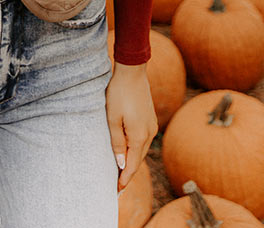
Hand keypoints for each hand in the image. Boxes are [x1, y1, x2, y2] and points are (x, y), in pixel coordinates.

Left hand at [105, 62, 157, 192]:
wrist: (132, 71)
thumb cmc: (118, 93)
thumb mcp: (112, 118)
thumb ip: (116, 142)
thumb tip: (120, 163)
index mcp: (139, 136)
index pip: (132, 165)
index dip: (124, 178)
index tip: (117, 190)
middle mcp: (149, 133)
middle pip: (138, 159)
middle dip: (128, 172)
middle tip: (117, 184)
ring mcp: (152, 125)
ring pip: (141, 150)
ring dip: (132, 160)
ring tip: (121, 170)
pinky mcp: (150, 118)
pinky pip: (143, 139)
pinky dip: (135, 148)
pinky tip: (128, 150)